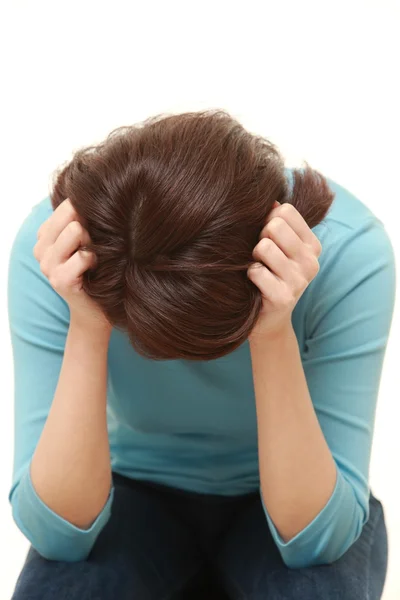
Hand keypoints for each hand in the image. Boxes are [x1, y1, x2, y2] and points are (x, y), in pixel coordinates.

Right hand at [33, 198, 111, 334]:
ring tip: (96, 258)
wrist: (97, 311)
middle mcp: (40, 249)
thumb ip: (83, 219)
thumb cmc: (97, 272)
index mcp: (44, 237)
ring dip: (93, 243)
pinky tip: (97, 270)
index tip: (96, 232)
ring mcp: (48, 265)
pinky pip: (84, 255)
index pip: (66, 205)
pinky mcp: (60, 280)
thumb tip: (97, 190)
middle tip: (98, 247)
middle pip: (70, 214)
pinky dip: (97, 260)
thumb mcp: (88, 242)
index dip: (88, 214)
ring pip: (75, 231)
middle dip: (90, 227)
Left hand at [247, 201, 321, 340]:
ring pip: (264, 247)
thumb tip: (270, 201)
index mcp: (313, 245)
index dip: (267, 221)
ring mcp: (299, 280)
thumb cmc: (268, 276)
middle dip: (259, 238)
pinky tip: (255, 286)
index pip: (285, 211)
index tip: (266, 239)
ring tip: (258, 270)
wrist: (268, 320)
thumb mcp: (279, 248)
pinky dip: (249, 276)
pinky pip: (256, 271)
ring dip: (253, 258)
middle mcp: (311, 262)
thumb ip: (277, 223)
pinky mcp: (283, 297)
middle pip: (274, 226)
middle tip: (259, 257)